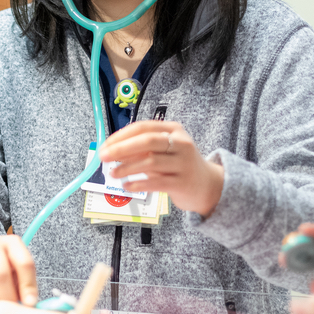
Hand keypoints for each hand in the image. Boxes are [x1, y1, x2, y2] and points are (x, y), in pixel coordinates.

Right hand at [0, 234, 38, 305]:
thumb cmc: (5, 268)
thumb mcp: (18, 271)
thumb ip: (26, 285)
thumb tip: (30, 305)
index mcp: (12, 242)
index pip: (24, 263)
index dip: (28, 286)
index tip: (30, 303)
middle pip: (1, 274)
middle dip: (9, 296)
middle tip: (12, 309)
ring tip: (1, 309)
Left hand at [98, 121, 223, 216]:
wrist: (209, 186)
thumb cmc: (180, 165)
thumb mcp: (164, 151)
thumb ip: (142, 149)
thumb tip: (113, 151)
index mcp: (173, 130)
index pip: (143, 127)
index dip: (121, 136)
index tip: (105, 144)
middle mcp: (181, 143)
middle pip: (147, 141)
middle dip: (121, 148)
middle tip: (104, 156)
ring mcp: (183, 163)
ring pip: (150, 162)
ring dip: (127, 168)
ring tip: (113, 173)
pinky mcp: (182, 183)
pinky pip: (156, 182)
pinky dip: (138, 183)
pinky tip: (127, 185)